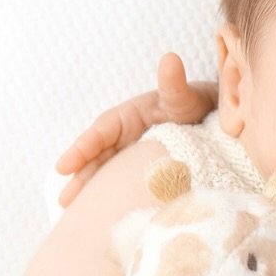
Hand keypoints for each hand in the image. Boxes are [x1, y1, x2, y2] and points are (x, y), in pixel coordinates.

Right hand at [55, 52, 217, 206]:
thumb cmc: (194, 102)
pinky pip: (121, 182)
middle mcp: (124, 137)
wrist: (211, 118)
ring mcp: (130, 154)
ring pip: (106, 172)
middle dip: (81, 177)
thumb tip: (170, 59)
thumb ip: (174, 83)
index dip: (82, 149)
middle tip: (66, 200)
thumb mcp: (183, 94)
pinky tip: (102, 216)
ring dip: (90, 190)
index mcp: (127, 117)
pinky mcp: (140, 169)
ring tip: (72, 212)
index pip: (101, 133)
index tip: (64, 166)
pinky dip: (111, 196)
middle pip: (97, 157)